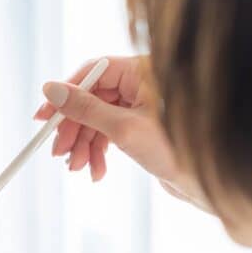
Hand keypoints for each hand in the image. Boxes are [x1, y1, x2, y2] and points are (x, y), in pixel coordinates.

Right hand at [35, 55, 200, 196]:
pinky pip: (110, 133)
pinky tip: (97, 171)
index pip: (92, 72)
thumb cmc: (176, 151)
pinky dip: (100, 152)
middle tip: (60, 153)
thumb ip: (85, 109)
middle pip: (92, 99)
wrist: (207, 181)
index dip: (65, 94)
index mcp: (142, 71)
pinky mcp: (142, 127)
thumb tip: (51, 90)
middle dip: (75, 129)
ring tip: (79, 168)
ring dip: (85, 146)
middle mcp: (142, 84)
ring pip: (99, 119)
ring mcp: (141, 106)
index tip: (44, 117)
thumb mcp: (123, 129)